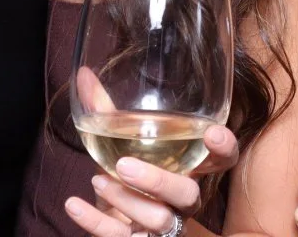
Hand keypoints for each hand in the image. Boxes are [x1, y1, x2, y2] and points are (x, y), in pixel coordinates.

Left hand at [63, 124, 239, 236]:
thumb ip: (105, 112)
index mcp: (188, 170)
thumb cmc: (124, 176)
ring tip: (97, 178)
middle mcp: (182, 201)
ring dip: (125, 199)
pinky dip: (94, 221)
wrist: (111, 219)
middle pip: (189, 195)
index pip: (221, 162)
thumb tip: (83, 76)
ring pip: (158, 219)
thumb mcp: (118, 144)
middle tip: (124, 165)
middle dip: (160, 181)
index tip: (211, 131)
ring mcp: (162, 226)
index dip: (223, 149)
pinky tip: (74, 205)